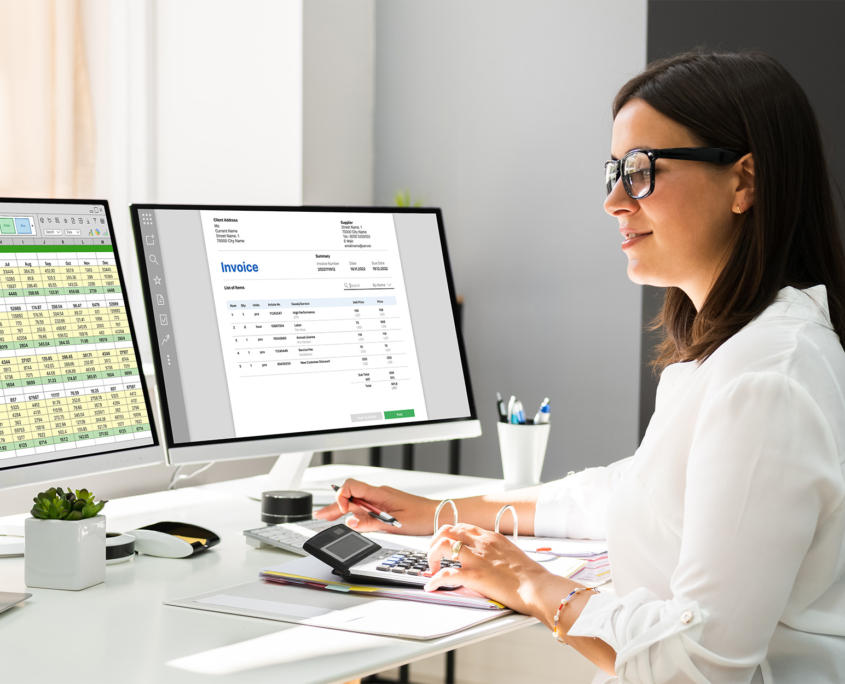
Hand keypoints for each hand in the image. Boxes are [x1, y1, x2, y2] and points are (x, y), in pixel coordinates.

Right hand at [314, 479, 436, 535]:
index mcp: (379, 494)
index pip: (351, 486)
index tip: (342, 513)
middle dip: (334, 505)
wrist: (437, 514)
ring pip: (356, 500)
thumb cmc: (420, 517)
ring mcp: (381, 498)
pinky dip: (354, 511)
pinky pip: (365, 505)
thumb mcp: (392, 524)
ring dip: (342, 508)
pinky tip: (349, 517)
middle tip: (320, 516)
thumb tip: (348, 521)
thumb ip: (369, 523)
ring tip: (328, 517)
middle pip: (350, 494)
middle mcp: (378, 493)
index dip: (341, 497)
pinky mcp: (385, 504)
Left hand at [425, 523, 549, 614]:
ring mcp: (476, 558)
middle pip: (447, 531)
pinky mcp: (474, 576)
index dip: (450, 536)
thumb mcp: (512, 553)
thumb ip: (498, 552)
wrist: (538, 587)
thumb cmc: (530, 575)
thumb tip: (490, 559)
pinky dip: (434, 580)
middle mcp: (481, 543)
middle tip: (434, 555)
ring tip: (432, 568)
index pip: (462, 527)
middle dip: (435, 542)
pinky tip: (431, 586)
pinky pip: (446, 574)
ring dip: (431, 556)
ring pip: (442, 545)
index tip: (445, 545)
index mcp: (491, 537)